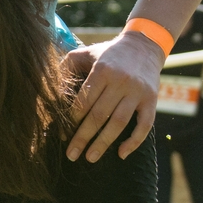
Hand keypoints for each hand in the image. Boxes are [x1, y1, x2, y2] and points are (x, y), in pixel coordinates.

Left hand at [63, 33, 161, 161]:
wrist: (144, 45)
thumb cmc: (108, 53)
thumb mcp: (86, 52)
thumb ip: (67, 66)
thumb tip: (50, 89)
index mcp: (102, 70)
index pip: (84, 101)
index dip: (71, 120)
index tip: (61, 135)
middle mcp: (121, 81)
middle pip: (99, 115)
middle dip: (82, 137)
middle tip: (71, 155)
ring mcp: (138, 92)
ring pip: (119, 122)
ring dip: (104, 143)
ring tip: (90, 158)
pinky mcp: (152, 100)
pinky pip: (145, 125)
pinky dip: (134, 141)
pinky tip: (122, 154)